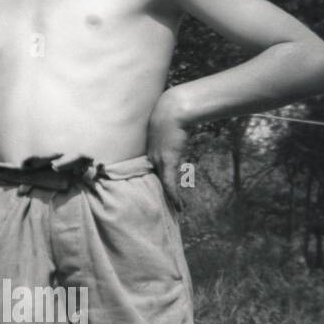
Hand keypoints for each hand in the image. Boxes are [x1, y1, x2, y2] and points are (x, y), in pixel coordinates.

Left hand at [148, 89, 190, 210]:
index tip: (146, 198)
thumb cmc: (168, 118)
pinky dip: (174, 196)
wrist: (171, 111)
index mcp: (145, 153)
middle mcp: (149, 158)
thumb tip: (167, 143)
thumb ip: (161, 142)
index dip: (146, 188)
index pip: (143, 176)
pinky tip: (179, 207)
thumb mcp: (161, 132)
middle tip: (154, 212)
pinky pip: (169, 183)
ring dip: (168, 199)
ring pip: (160, 185)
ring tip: (173, 212)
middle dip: (152, 198)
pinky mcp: (168, 161)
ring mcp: (157, 160)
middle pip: (148, 183)